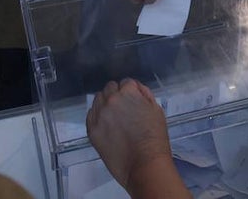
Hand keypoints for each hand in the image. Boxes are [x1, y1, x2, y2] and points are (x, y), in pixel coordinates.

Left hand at [87, 80, 177, 194]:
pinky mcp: (92, 130)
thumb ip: (145, 94)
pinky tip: (106, 125)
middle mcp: (110, 100)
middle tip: (124, 110)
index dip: (132, 93)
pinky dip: (97, 116)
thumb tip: (135, 88)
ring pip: (98, 99)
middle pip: (110, 88)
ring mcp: (99, 115)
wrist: (144, 165)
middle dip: (117, 95)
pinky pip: (91, 115)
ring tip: (114, 118)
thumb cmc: (155, 138)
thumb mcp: (156, 110)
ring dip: (106, 104)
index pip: (126, 83)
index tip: (134, 103)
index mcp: (128, 93)